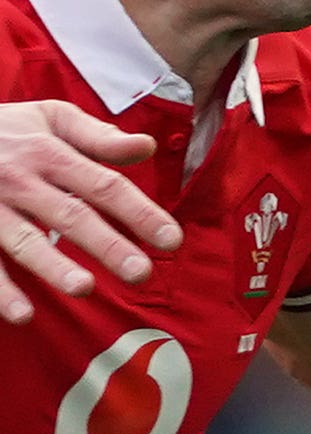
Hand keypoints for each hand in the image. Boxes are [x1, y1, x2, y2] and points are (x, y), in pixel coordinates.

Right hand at [0, 100, 180, 321]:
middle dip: (106, 244)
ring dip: (52, 265)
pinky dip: (1, 290)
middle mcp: (21, 179)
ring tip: (84, 288)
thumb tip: (147, 147)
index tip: (171, 241)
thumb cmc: (7, 128)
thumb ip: (98, 136)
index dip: (139, 212)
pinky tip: (22, 314)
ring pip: (23, 239)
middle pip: (70, 214)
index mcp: (50, 152)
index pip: (104, 185)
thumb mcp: (51, 118)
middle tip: (141, 273)